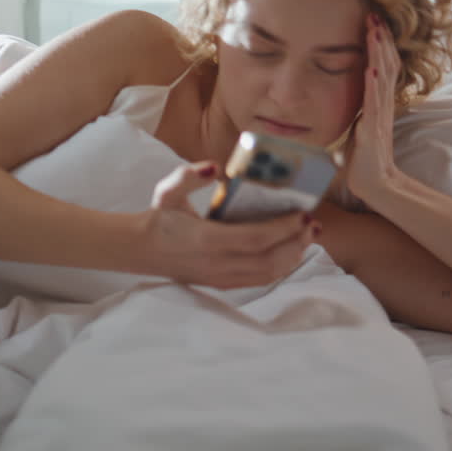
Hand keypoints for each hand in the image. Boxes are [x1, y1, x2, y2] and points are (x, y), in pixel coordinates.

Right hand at [142, 161, 318, 288]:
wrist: (139, 250)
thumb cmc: (158, 218)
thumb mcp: (168, 191)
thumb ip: (189, 175)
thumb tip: (216, 167)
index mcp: (207, 240)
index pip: (256, 239)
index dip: (283, 229)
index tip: (303, 215)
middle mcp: (217, 264)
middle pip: (268, 259)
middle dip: (295, 242)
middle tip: (312, 224)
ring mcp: (220, 277)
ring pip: (266, 273)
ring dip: (292, 256)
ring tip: (306, 237)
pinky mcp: (221, 283)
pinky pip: (258, 280)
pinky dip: (279, 268)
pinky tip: (290, 254)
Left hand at [344, 13, 402, 204]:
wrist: (375, 185)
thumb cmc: (361, 161)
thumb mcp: (353, 130)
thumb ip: (351, 115)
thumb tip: (331, 106)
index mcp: (376, 103)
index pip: (381, 66)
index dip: (379, 45)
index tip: (373, 23)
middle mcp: (381, 104)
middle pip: (386, 64)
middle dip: (381, 39)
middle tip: (376, 14)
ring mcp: (379, 115)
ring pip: (382, 76)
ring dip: (379, 51)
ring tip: (375, 29)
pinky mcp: (373, 128)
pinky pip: (374, 101)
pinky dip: (373, 81)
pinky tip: (370, 65)